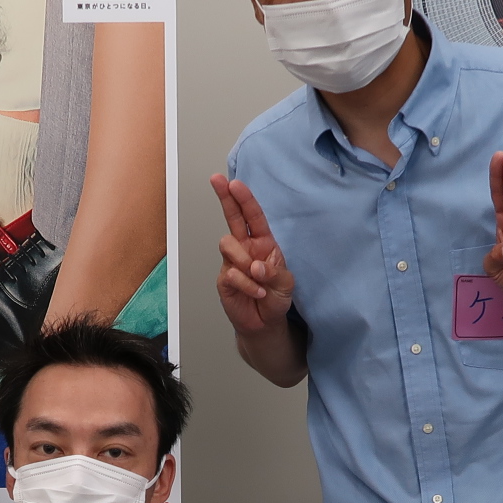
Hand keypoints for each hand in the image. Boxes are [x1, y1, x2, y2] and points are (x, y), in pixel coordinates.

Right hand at [210, 177, 297, 337]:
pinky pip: (231, 273)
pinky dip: (247, 285)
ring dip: (245, 261)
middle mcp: (245, 248)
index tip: (235, 183)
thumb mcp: (285, 283)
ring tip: (258, 279)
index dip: (244, 199)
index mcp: (263, 242)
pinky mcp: (224, 279)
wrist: (264, 323)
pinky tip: (256, 293)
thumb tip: (255, 265)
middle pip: (232, 218)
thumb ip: (274, 271)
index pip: (252, 217)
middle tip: (217, 180)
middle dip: (225, 197)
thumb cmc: (275, 297)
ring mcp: (232, 262)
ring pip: (228, 244)